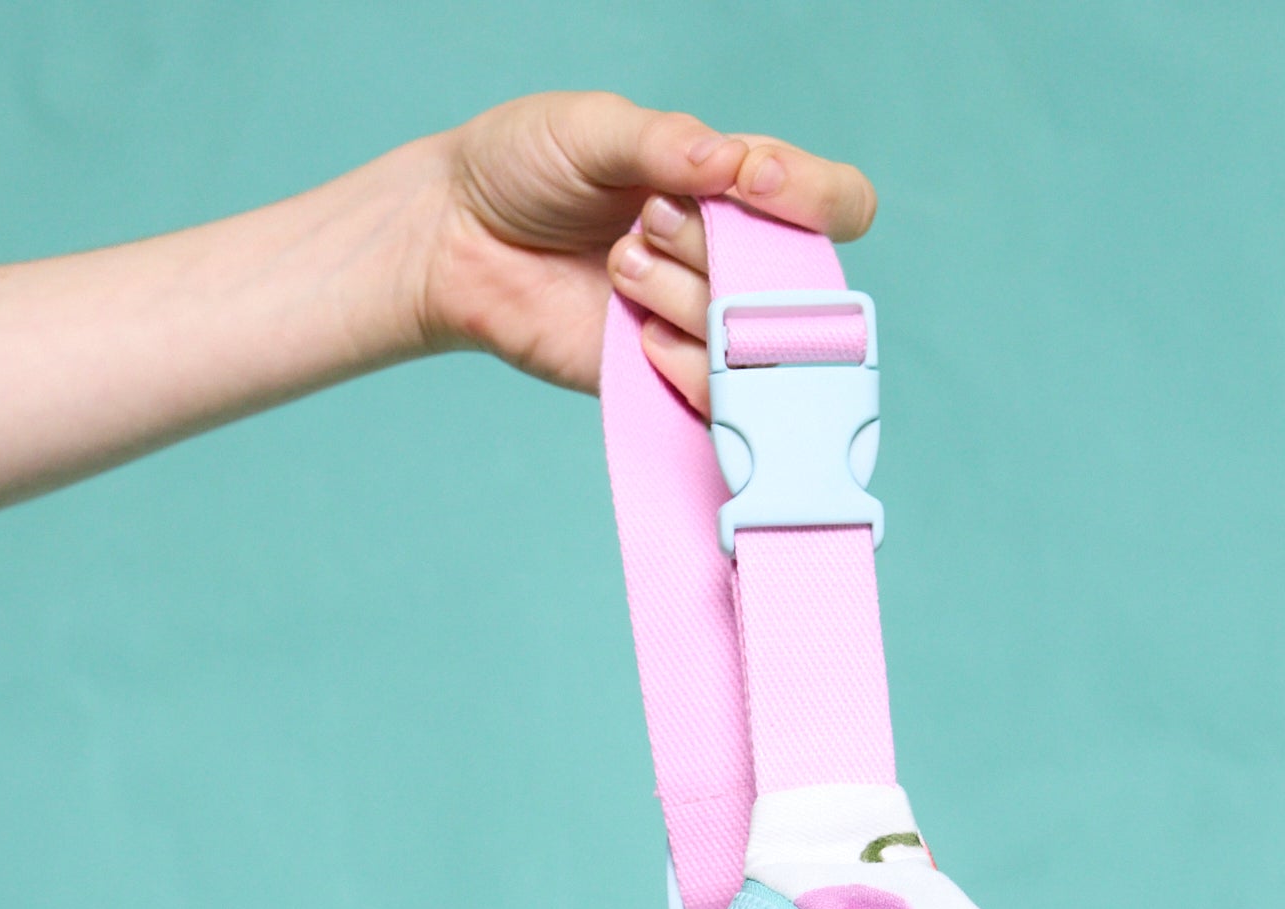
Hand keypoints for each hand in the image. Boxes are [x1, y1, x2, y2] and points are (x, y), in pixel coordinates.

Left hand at [415, 91, 874, 414]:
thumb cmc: (523, 166)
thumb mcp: (593, 127)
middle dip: (721, 250)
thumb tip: (737, 164)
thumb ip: (667, 143)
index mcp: (735, 187)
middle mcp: (732, 259)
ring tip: (620, 268)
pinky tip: (644, 341)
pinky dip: (694, 374)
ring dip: (691, 301)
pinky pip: (721, 404)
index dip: (813, 199)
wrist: (453, 239)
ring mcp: (702, 325)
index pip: (832, 203)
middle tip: (645, 223)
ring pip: (756, 343)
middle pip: (796, 279)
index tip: (749, 184)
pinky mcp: (665, 381)